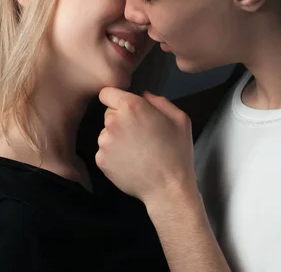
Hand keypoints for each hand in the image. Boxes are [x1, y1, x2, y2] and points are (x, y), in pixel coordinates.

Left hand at [96, 88, 196, 205]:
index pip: (107, 93)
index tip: (127, 109)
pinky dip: (114, 154)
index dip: (117, 99)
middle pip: (108, 113)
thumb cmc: (177, 152)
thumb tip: (144, 95)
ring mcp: (104, 142)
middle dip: (120, 119)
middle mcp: (113, 121)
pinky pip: (104, 150)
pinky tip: (130, 162)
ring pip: (106, 133)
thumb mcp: (180, 120)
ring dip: (116, 137)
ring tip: (136, 150)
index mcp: (132, 107)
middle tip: (139, 133)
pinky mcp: (101, 160)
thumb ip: (160, 102)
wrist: (168, 188)